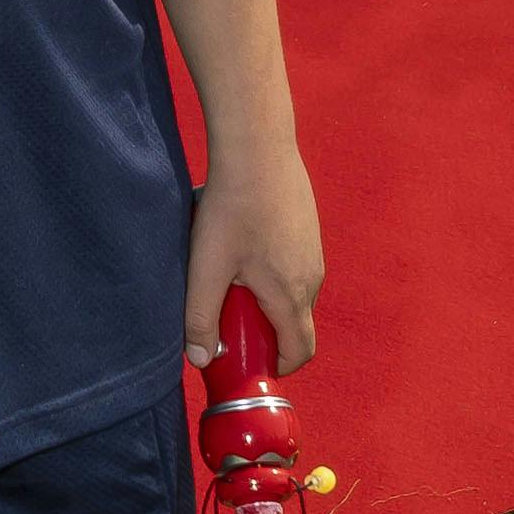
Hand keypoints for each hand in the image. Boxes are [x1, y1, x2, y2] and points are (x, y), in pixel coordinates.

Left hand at [183, 142, 323, 373]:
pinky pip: (294, 266)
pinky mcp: (309, 230)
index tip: (249, 361)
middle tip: (227, 316)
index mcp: (291, 295)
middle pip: (295, 324)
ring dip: (266, 298)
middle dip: (264, 331)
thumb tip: (199, 358)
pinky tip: (242, 246)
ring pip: (294, 293)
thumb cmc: (232, 207)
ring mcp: (315, 252)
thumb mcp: (207, 266)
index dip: (277, 366)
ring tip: (229, 275)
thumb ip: (200, 316)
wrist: (258, 147)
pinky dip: (271, 272)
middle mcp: (313, 278)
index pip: (299, 351)